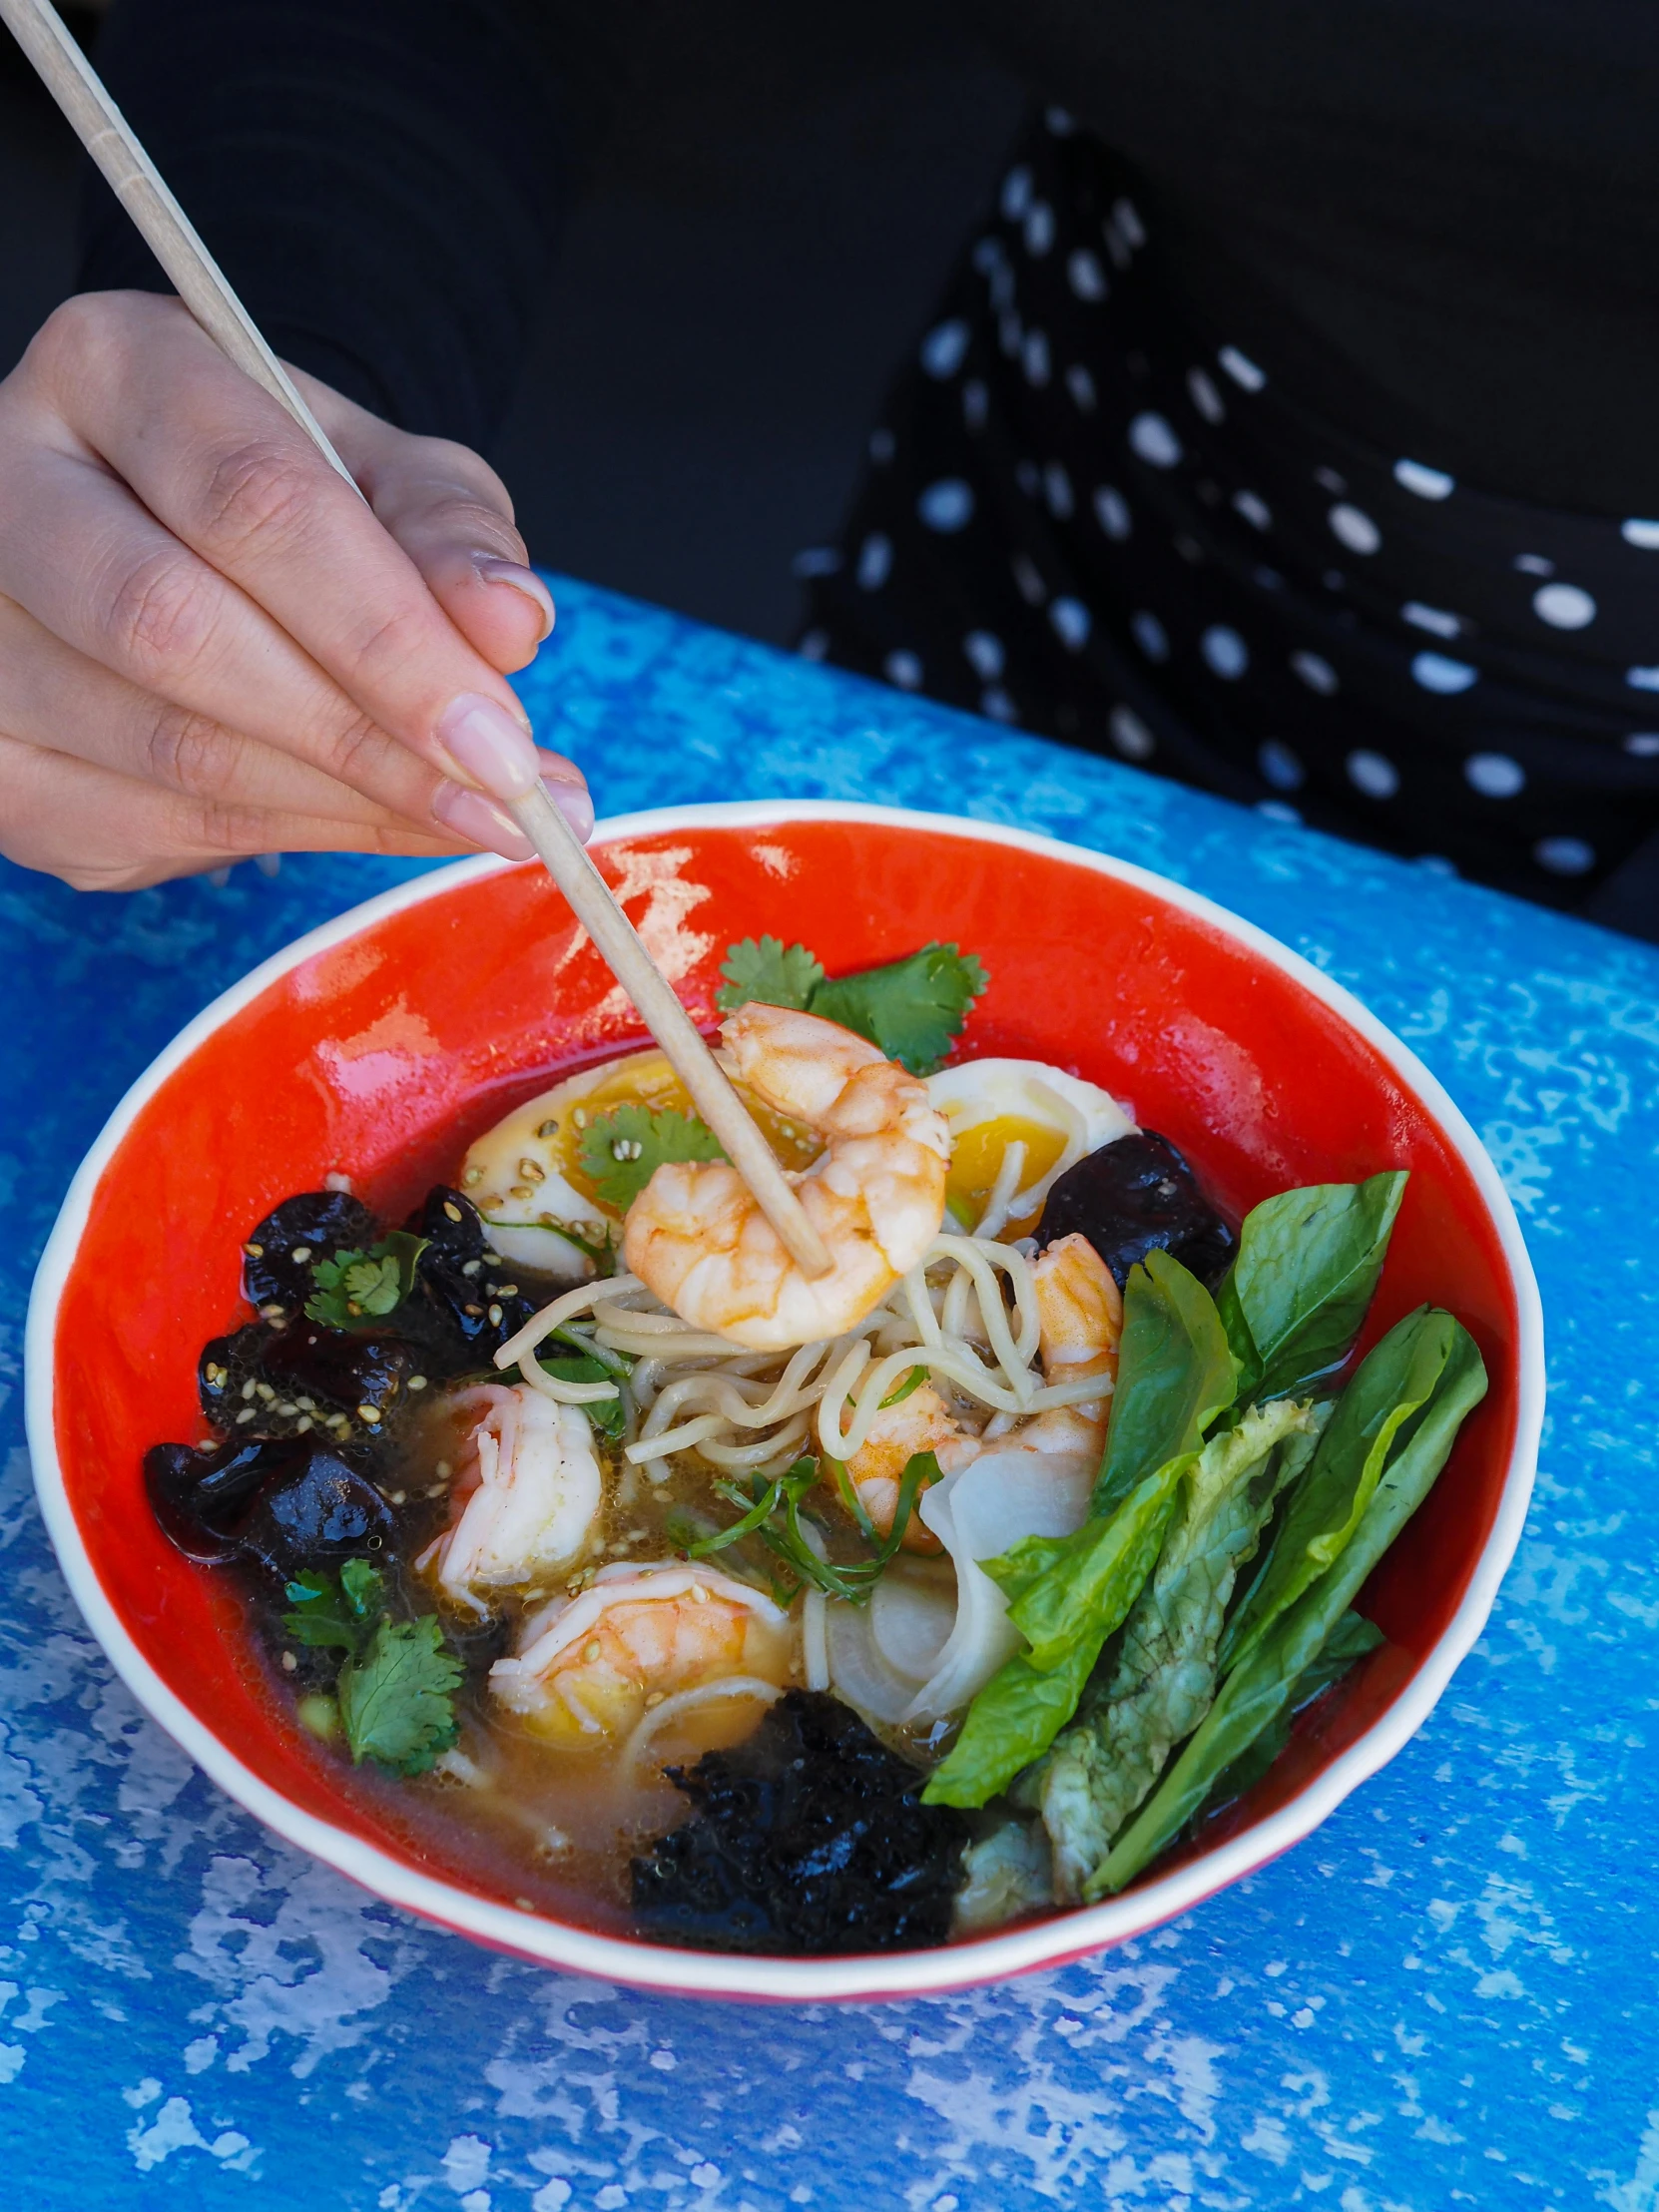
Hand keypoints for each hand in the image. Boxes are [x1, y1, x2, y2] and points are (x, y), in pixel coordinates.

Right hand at [0, 290, 591, 890]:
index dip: (387, 636)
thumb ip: (453, 539)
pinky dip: (288, 839)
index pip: (251, 501)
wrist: (170, 542)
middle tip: (498, 796)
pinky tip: (377, 824)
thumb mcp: (389, 479)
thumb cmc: (286, 501)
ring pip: (161, 746)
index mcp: (111, 370)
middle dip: (362, 735)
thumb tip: (510, 621)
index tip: (500, 733)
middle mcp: (6, 481)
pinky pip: (145, 824)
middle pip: (175, 629)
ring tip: (468, 819)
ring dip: (341, 803)